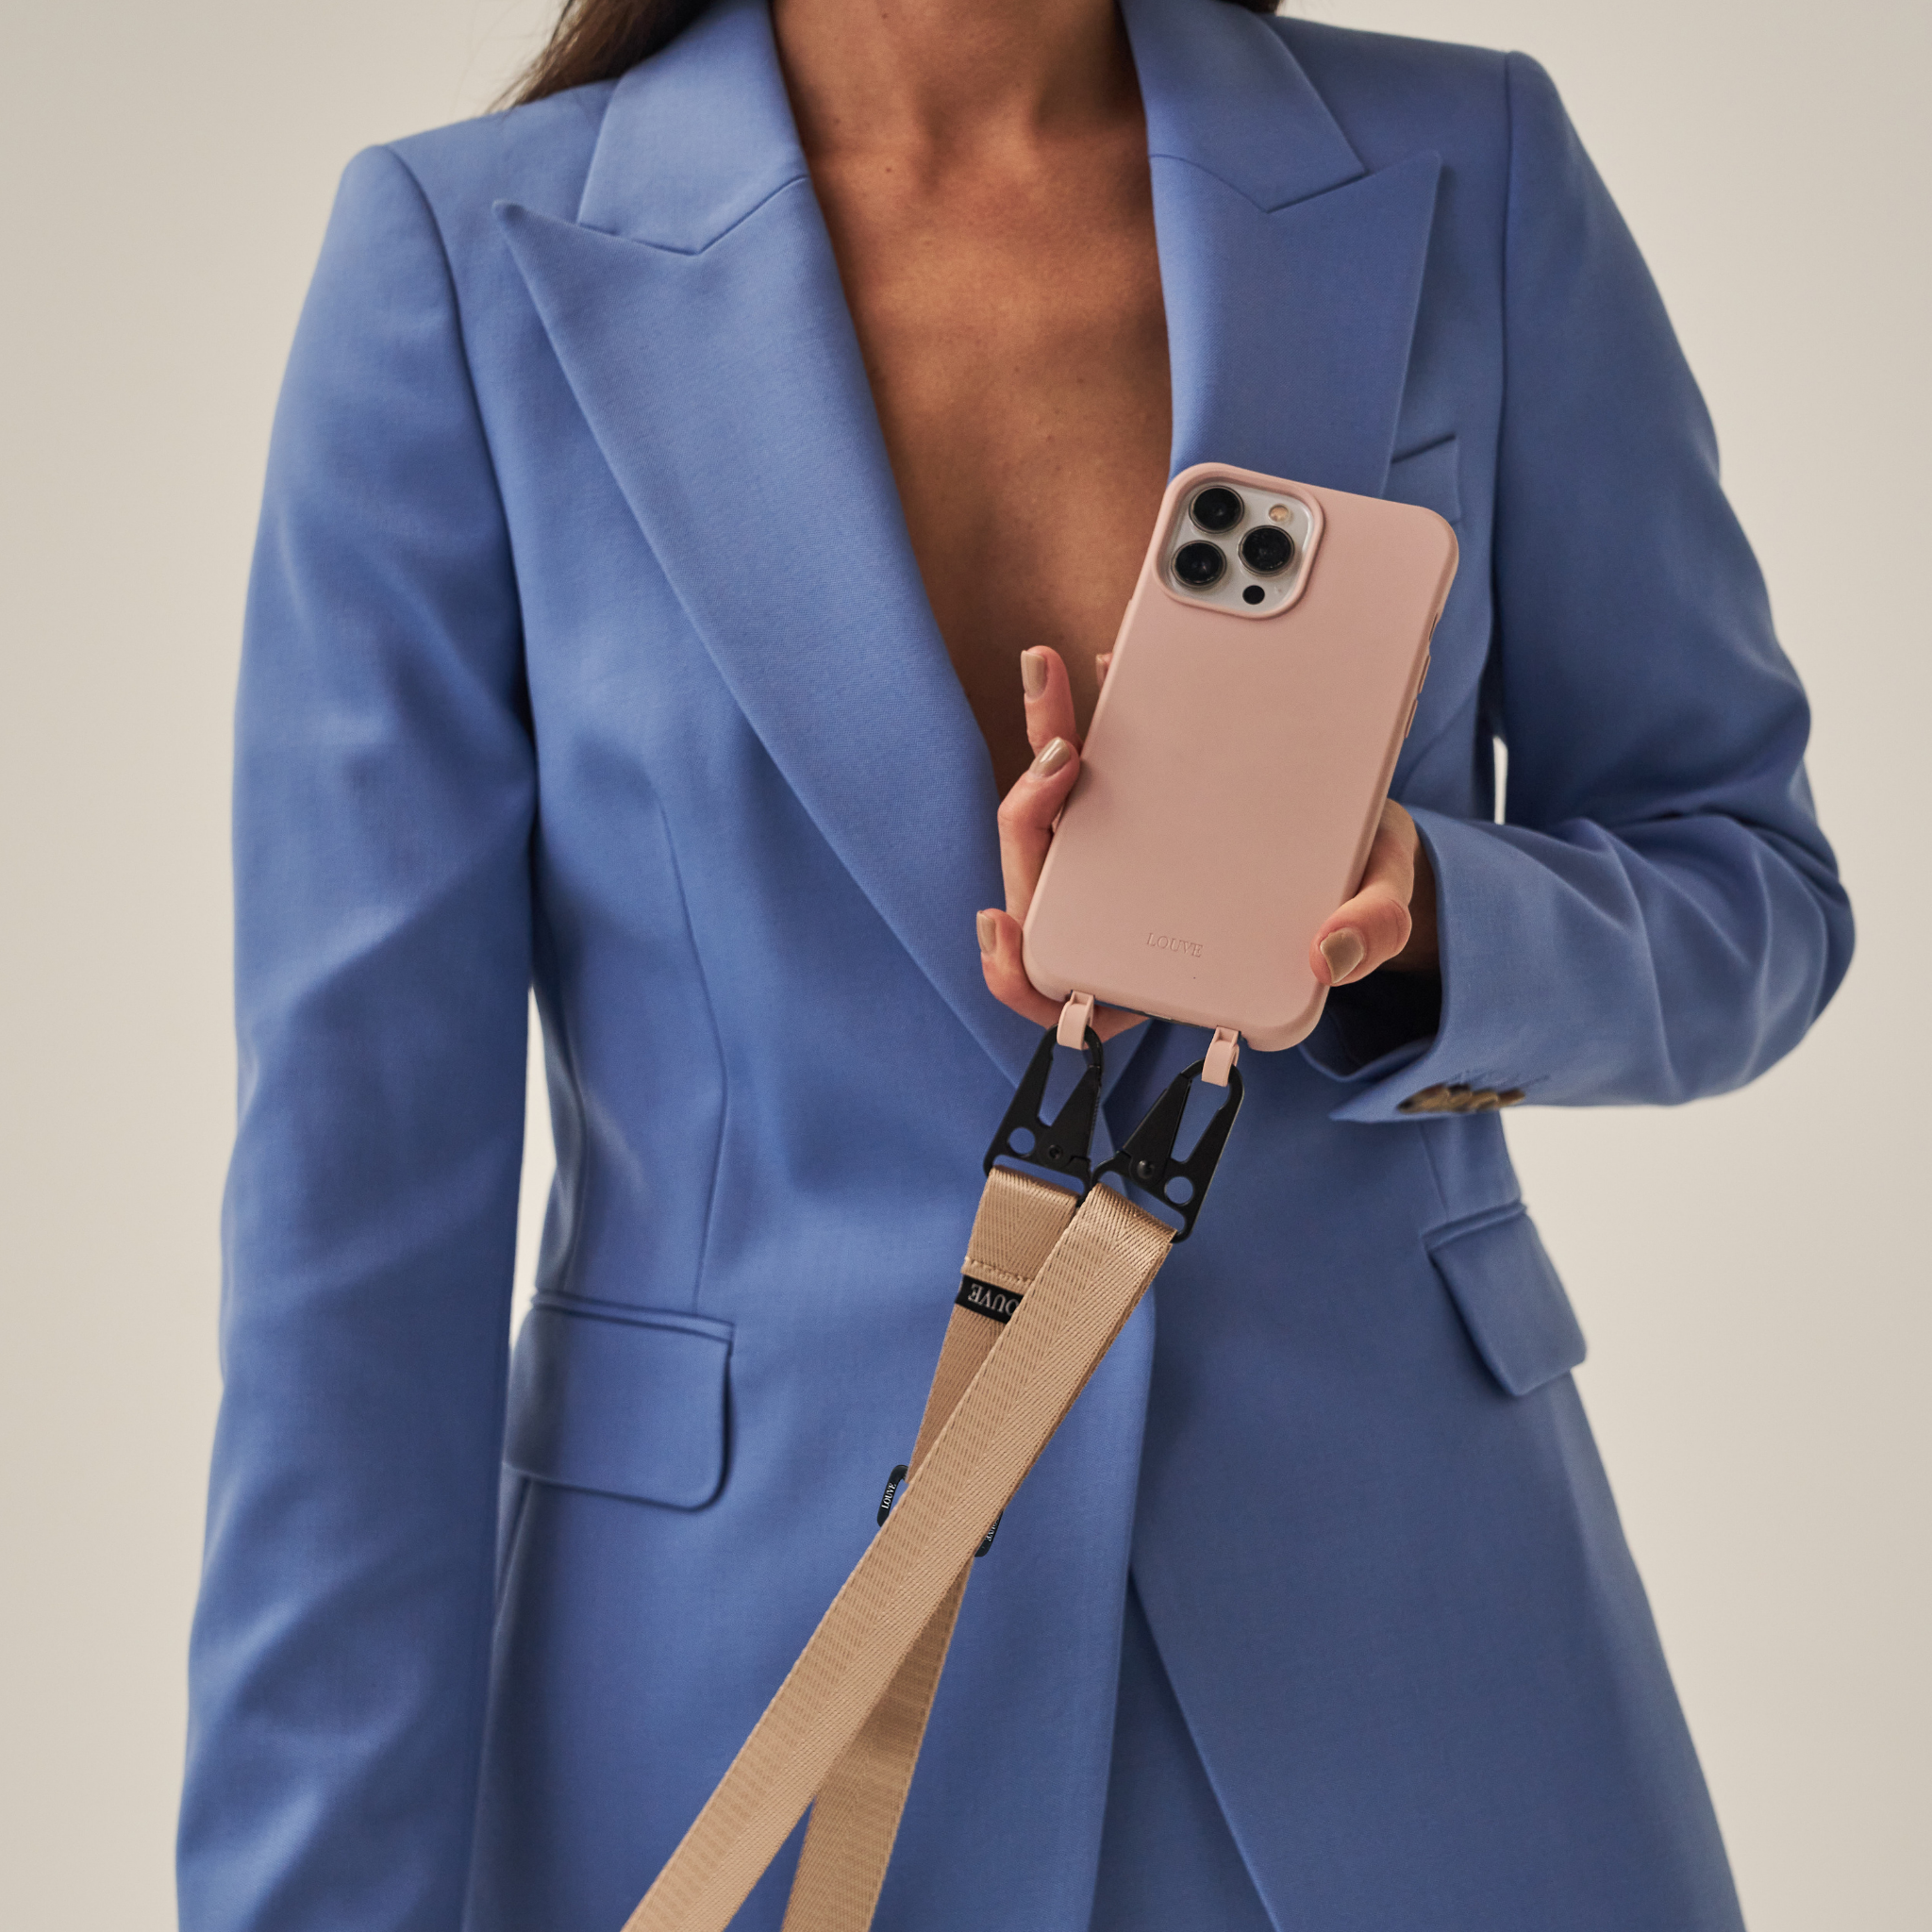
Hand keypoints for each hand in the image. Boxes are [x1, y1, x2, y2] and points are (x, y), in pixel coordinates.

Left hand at [976, 648, 1438, 1029]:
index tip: (1000, 926)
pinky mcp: (1136, 794)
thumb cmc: (1356, 886)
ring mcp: (1125, 851)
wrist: (1369, 836)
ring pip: (1052, 813)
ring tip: (1049, 671)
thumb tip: (1332, 952)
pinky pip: (1086, 761)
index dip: (1014, 972)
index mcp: (1158, 968)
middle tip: (1059, 754)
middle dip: (1027, 818)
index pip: (1060, 994)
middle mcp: (1126, 911)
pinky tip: (1089, 664)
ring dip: (1043, 740)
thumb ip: (1371, 932)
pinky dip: (1078, 714)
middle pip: (1038, 883)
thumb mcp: (1376, 905)